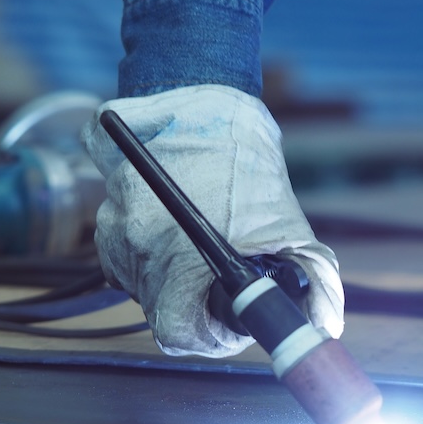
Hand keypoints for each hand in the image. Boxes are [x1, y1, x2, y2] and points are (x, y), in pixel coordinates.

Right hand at [81, 84, 343, 357]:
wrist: (208, 89)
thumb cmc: (246, 159)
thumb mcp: (290, 224)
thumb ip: (311, 282)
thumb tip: (322, 326)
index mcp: (180, 255)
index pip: (175, 331)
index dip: (204, 333)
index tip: (221, 317)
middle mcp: (134, 240)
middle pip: (153, 303)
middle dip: (187, 295)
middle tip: (215, 270)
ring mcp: (110, 214)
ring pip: (132, 269)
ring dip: (159, 263)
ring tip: (193, 231)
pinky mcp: (100, 188)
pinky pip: (113, 234)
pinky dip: (137, 232)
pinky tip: (167, 211)